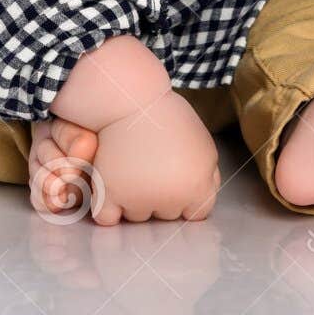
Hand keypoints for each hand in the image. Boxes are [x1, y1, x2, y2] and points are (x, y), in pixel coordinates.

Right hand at [89, 88, 219, 223]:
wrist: (128, 97)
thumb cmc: (165, 117)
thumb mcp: (202, 145)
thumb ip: (208, 177)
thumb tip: (199, 203)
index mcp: (197, 187)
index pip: (196, 214)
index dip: (187, 196)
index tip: (176, 177)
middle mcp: (170, 199)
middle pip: (166, 215)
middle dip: (159, 195)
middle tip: (149, 165)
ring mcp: (137, 198)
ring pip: (137, 216)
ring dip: (132, 198)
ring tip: (130, 166)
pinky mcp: (108, 194)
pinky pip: (107, 218)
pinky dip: (105, 207)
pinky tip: (108, 186)